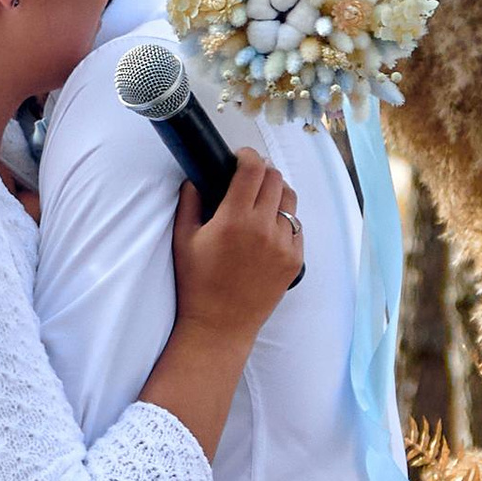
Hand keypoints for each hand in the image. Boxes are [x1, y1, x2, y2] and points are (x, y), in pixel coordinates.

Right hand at [170, 154, 303, 347]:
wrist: (220, 325)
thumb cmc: (196, 283)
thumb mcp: (183, 239)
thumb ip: (190, 202)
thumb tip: (196, 178)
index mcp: (234, 219)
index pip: (253, 169)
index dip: (248, 155)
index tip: (241, 157)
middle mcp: (263, 229)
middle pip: (276, 179)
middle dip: (262, 171)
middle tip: (250, 177)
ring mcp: (284, 245)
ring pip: (291, 200)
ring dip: (277, 193)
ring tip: (262, 201)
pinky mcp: (295, 260)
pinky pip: (297, 227)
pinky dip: (285, 220)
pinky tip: (269, 228)